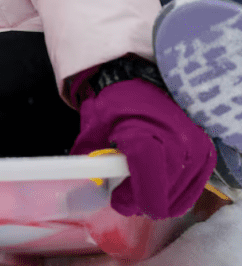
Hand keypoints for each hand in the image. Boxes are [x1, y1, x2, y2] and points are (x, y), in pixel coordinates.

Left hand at [71, 79, 215, 219]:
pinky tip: (155, 183)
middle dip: (138, 201)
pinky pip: (188, 193)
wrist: (143, 83)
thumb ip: (87, 154)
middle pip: (161, 196)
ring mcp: (196, 151)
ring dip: (154, 197)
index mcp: (147, 134)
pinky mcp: (205, 156)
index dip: (132, 198)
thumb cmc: (114, 104)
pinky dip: (170, 194)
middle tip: (122, 192)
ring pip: (175, 200)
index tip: (117, 200)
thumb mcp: (92, 125)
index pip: (149, 181)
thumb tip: (78, 176)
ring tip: (137, 181)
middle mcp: (179, 145)